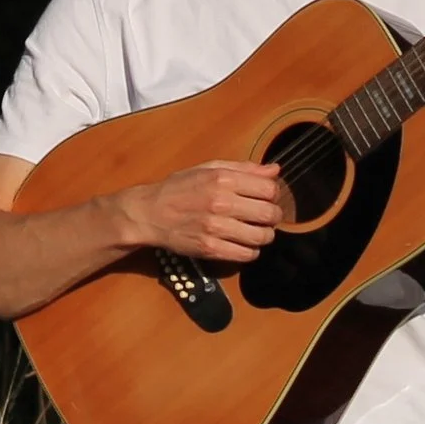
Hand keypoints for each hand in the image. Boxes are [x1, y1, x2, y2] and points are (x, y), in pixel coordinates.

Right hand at [121, 160, 283, 263]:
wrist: (150, 213)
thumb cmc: (180, 188)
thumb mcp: (208, 168)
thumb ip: (243, 168)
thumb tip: (274, 170)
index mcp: (223, 179)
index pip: (269, 189)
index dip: (273, 194)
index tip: (266, 198)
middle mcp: (221, 203)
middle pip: (270, 214)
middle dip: (273, 216)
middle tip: (266, 218)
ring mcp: (216, 228)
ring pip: (261, 237)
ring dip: (264, 235)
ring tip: (256, 232)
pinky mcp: (210, 249)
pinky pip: (246, 255)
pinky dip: (251, 251)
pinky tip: (243, 244)